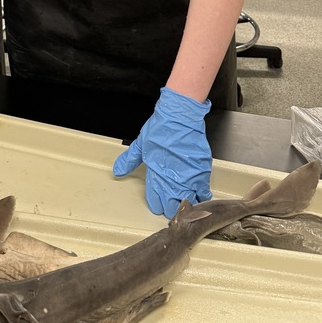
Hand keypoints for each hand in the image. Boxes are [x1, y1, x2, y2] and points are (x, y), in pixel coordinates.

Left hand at [112, 87, 211, 217]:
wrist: (180, 115)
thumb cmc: (161, 127)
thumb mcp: (141, 144)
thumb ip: (129, 160)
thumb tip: (118, 170)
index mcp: (156, 174)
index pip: (156, 202)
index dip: (156, 203)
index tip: (157, 199)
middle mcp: (173, 179)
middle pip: (173, 207)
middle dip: (171, 206)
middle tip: (171, 201)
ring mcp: (190, 176)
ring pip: (190, 201)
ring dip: (186, 201)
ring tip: (184, 197)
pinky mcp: (202, 171)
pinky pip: (204, 191)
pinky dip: (200, 194)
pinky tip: (196, 190)